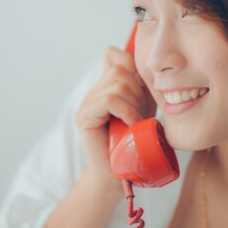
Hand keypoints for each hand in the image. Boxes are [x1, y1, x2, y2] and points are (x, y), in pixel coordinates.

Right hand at [74, 47, 156, 189]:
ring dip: (134, 104)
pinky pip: (110, 100)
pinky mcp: (84, 117)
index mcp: (105, 85)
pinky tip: (131, 125)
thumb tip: (143, 59)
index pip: (114, 54)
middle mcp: (93, 91)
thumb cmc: (136, 141)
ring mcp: (86, 103)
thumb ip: (140, 82)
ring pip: (117, 84)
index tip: (143, 92)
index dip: (133, 66)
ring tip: (135, 122)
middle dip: (139, 90)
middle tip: (140, 114)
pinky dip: (127, 111)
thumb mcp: (143, 104)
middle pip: (121, 69)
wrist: (123, 173)